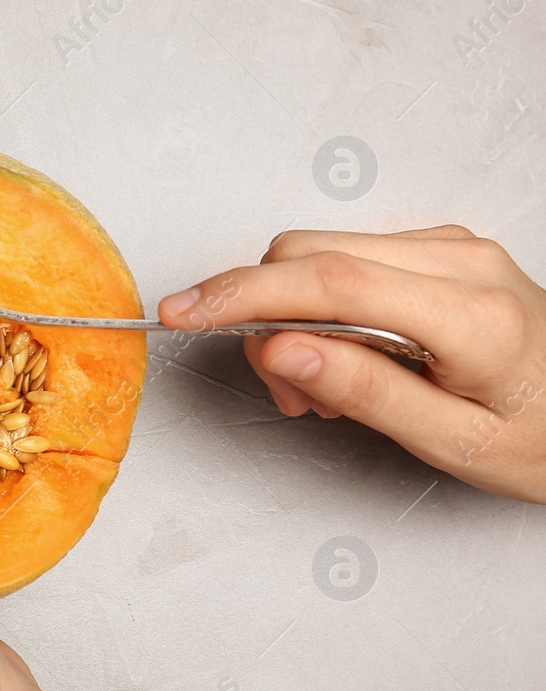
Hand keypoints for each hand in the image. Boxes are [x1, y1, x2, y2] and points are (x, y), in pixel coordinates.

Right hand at [158, 227, 545, 502]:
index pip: (328, 282)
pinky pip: (346, 255)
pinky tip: (343, 351)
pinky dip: (319, 302)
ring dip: (290, 313)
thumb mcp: (451, 441)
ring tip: (320, 384)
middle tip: (286, 392)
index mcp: (468, 314)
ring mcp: (451, 248)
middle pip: (310, 255)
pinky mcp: (440, 249)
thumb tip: (277, 348)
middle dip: (263, 316)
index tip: (181, 312)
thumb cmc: (541, 437)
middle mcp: (460, 262)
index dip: (241, 295)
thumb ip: (360, 390)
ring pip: (319, 251)